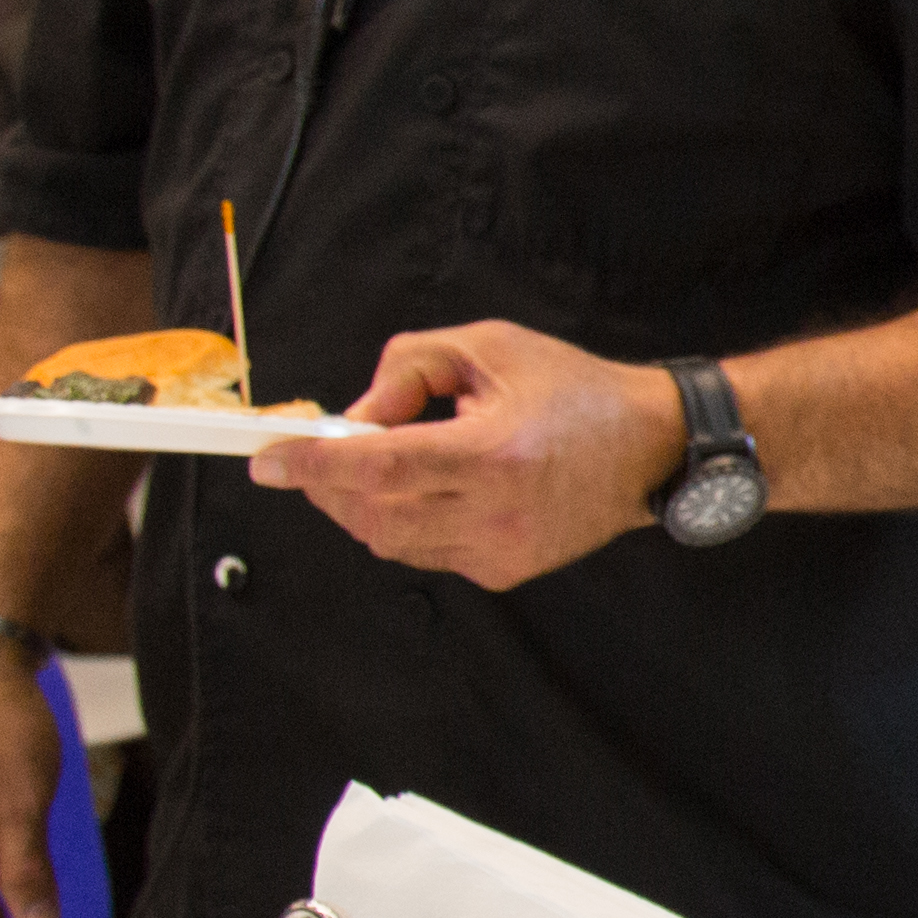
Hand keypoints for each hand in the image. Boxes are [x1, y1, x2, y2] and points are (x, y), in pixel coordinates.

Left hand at [249, 321, 684, 588]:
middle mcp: (497, 511)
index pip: (380, 468)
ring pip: (390, 540)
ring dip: (362, 504)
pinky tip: (429, 491)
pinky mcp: (504, 571)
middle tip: (313, 454)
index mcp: (494, 452)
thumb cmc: (572, 390)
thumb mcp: (489, 347)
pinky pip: (424, 553)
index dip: (314, 465)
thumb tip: (355, 417)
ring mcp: (501, 549)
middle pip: (372, 511)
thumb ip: (410, 368)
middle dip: (327, 484)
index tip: (267, 459)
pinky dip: (405, 522)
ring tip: (376, 466)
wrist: (649, 448)